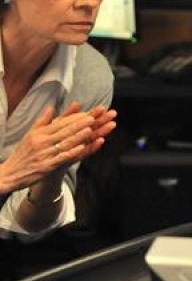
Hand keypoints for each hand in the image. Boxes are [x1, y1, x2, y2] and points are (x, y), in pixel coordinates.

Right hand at [0, 103, 117, 194]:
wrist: (10, 174)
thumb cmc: (23, 153)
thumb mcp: (30, 134)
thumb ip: (43, 121)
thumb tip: (52, 107)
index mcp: (39, 134)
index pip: (59, 123)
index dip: (74, 118)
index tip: (87, 113)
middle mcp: (42, 142)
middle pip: (63, 132)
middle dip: (79, 124)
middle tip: (92, 118)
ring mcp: (44, 154)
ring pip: (64, 143)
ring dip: (78, 136)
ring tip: (90, 130)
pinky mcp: (46, 166)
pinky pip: (61, 158)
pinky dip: (72, 152)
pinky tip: (82, 148)